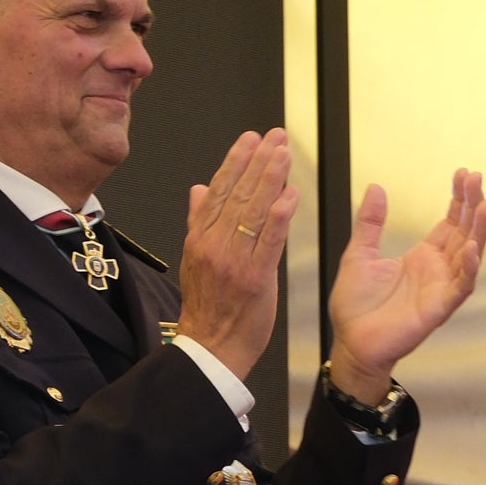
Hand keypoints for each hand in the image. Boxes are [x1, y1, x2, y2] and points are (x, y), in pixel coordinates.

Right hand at [176, 129, 297, 379]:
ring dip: (270, 179)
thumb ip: (198, 221)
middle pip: (237, 193)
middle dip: (256, 160)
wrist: (209, 349)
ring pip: (252, 211)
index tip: (249, 138)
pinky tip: (290, 195)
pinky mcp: (254, 278)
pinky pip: (268, 241)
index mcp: (200, 238)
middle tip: (273, 135)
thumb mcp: (194, 259)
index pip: (218, 190)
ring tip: (283, 153)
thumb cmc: (208, 309)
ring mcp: (233, 259)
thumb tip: (198, 188)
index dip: (235, 161)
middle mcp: (214, 244)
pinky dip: (279, 216)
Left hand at [326, 170, 485, 400]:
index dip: (459, 200)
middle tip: (478, 179)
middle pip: (465, 233)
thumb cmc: (356, 305)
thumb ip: (370, 222)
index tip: (464, 174)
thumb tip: (376, 187)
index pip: (450, 223)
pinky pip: (460, 287)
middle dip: (473, 206)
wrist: (351, 341)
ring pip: (470, 256)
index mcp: (423, 257)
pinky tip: (472, 248)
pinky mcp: (439, 309)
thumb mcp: (359, 253)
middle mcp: (438, 271)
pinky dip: (468, 268)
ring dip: (480, 232)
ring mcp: (441, 289)